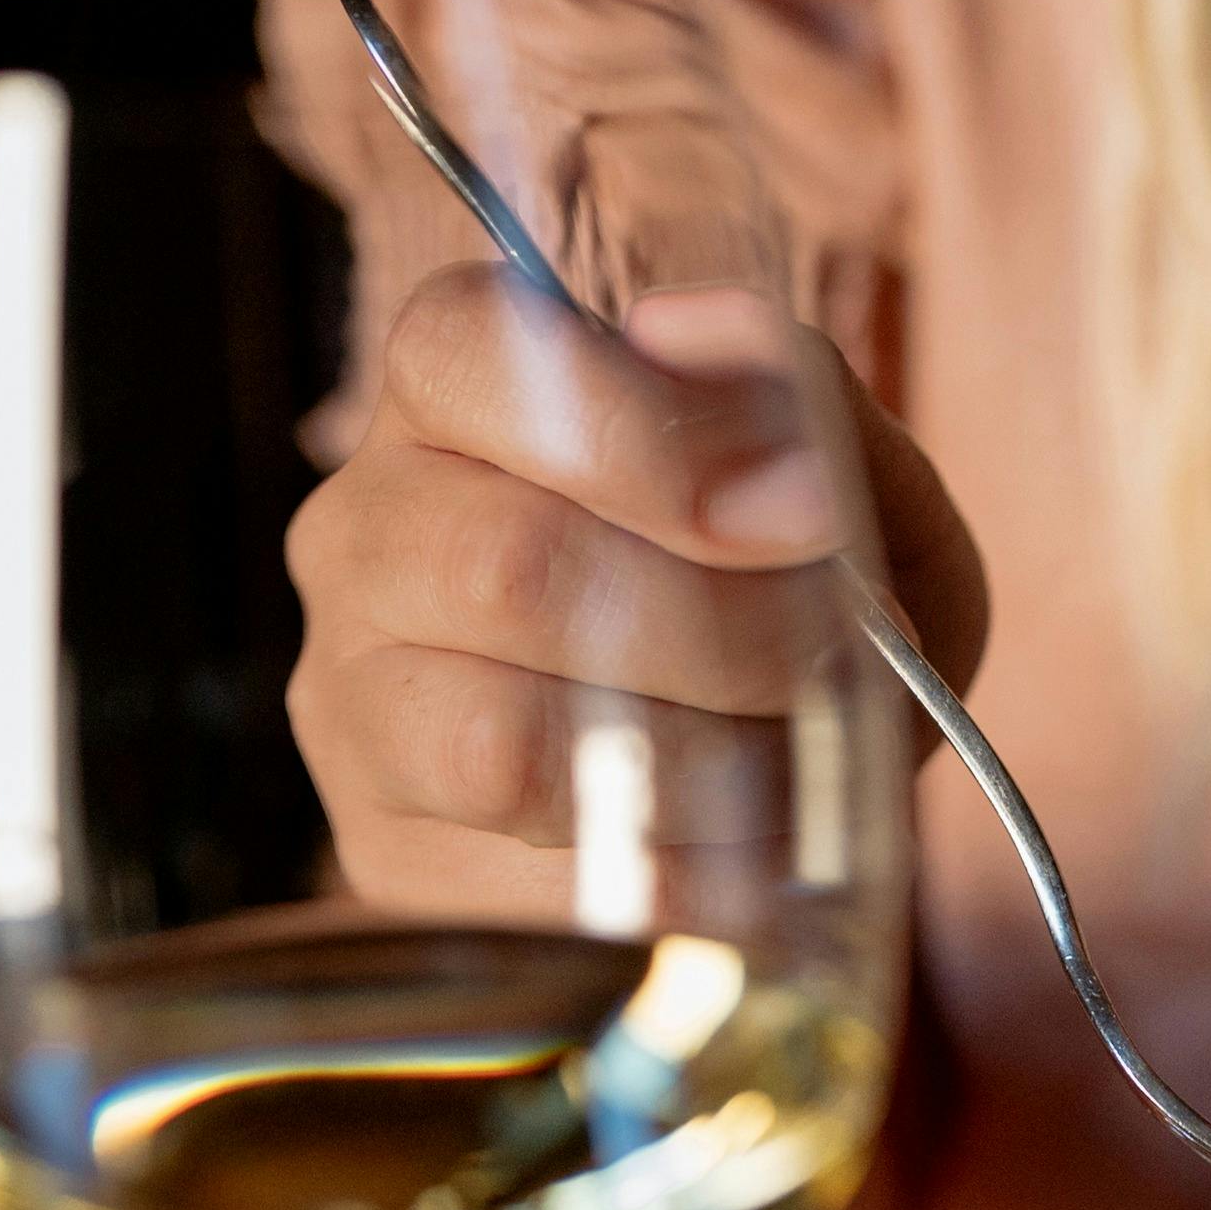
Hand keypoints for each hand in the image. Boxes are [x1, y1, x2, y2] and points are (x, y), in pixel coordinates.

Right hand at [284, 266, 989, 919]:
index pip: (465, 353)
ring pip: (506, 740)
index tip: (805, 510)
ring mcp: (357, 703)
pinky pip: (550, 879)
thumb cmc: (803, 604)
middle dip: (722, 625)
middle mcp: (369, 535)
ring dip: (710, 760)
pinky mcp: (394, 856)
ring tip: (809, 759)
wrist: (788, 791)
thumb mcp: (853, 488)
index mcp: (457, 395)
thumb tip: (688, 330)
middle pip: (505, 564)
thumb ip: (793, 395)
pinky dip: (699, 873)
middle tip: (846, 656)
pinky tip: (766, 848)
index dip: (641, 434)